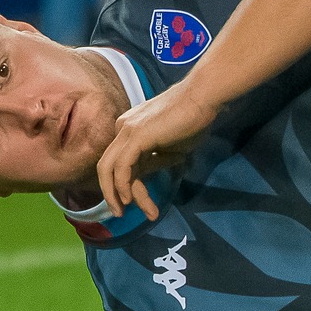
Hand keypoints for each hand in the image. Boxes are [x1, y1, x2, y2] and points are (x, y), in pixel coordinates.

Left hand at [96, 78, 220, 220]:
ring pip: (110, 169)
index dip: (128, 183)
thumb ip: (160, 156)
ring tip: (126, 212)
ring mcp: (127, 131)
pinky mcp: (135, 137)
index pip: (122, 161)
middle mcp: (123, 128)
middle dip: (111, 192)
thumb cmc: (194, 118)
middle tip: (119, 212)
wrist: (202, 98)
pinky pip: (122, 167)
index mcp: (130, 129)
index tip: (140, 201)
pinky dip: (123, 186)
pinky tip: (130, 200)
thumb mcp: (174, 144)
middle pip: (108, 167)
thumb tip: (158, 167)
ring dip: (116, 194)